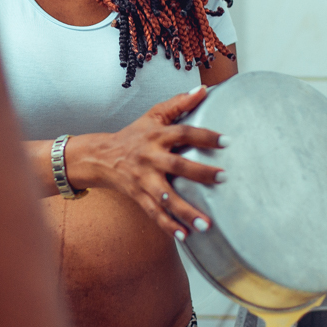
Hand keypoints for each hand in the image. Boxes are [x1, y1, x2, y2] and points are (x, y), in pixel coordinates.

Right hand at [67, 86, 224, 238]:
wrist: (100, 157)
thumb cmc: (133, 135)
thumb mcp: (153, 115)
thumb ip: (179, 104)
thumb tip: (203, 89)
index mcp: (156, 136)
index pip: (183, 133)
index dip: (204, 136)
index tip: (226, 141)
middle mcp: (150, 158)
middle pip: (177, 166)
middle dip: (200, 173)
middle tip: (223, 178)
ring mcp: (144, 180)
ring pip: (166, 197)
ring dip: (186, 212)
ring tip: (206, 224)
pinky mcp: (139, 196)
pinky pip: (154, 214)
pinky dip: (169, 226)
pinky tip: (185, 236)